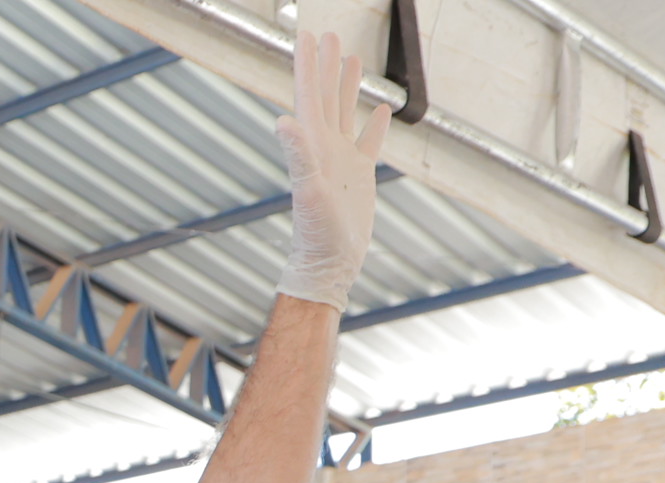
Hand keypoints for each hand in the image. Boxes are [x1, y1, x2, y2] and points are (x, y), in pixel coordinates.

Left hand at [273, 32, 391, 311]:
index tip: (308, 36)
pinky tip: (381, 110)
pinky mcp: (359, 176)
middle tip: (329, 36)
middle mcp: (324, 148)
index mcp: (312, 146)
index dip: (307, 66)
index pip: (308, 96)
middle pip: (325, 97)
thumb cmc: (316, 233)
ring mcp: (342, 160)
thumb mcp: (310, 190)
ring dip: (346, 86)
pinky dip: (374, 125)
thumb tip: (283, 120)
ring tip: (351, 58)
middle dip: (325, 66)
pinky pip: (368, 142)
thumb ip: (298, 154)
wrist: (330, 265)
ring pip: (345, 113)